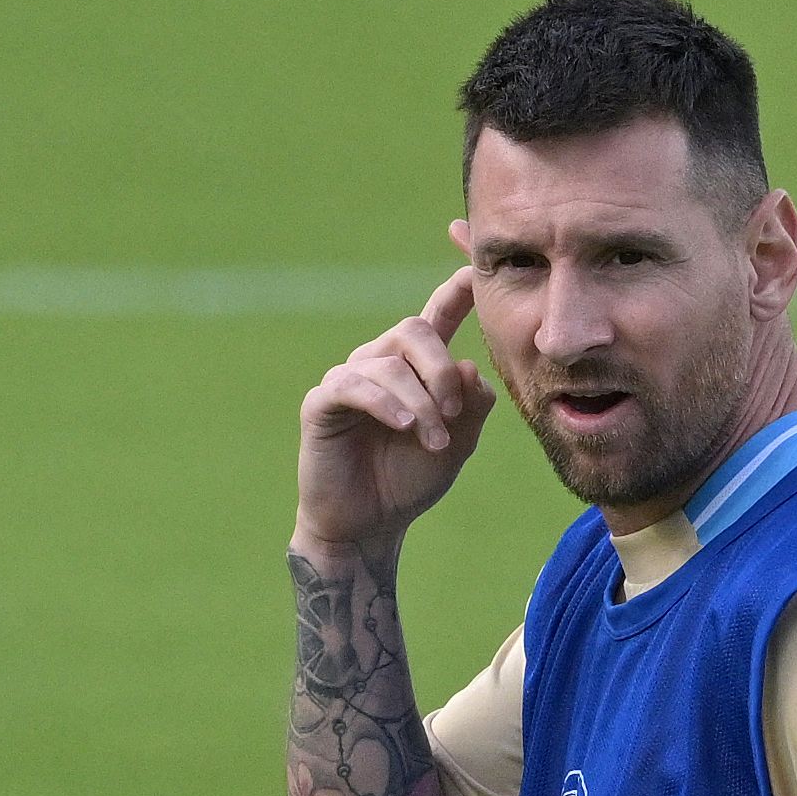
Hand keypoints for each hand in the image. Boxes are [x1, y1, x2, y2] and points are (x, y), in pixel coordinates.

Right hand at [294, 266, 498, 558]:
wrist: (370, 525)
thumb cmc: (411, 479)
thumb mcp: (458, 443)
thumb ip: (471, 405)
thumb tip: (467, 366)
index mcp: (416, 367)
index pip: (439, 315)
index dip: (457, 290)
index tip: (474, 270)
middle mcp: (380, 363)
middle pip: (414, 329)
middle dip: (440, 368)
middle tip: (454, 412)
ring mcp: (349, 379)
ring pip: (389, 363)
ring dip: (421, 403)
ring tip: (433, 440)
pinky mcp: (322, 403)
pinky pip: (354, 386)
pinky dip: (386, 404)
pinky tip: (405, 426)